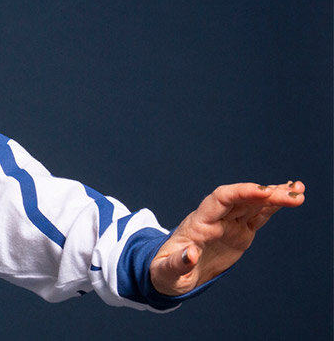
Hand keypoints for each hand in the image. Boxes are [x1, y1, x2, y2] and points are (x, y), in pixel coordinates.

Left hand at [150, 180, 304, 295]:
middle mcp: (214, 218)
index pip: (220, 199)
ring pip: (252, 204)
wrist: (172, 273)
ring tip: (298, 191)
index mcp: (198, 223)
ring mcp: (227, 224)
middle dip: (266, 193)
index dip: (241, 192)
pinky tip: (289, 198)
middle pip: (241, 199)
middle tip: (293, 193)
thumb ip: (178, 263)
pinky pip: (256, 216)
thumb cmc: (166, 271)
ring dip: (274, 196)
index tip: (263, 191)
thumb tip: (190, 254)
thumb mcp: (167, 271)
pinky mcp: (238, 232)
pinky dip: (273, 207)